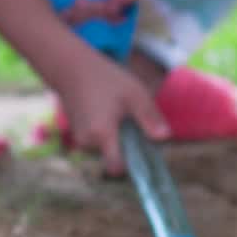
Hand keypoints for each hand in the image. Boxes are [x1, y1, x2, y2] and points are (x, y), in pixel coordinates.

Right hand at [56, 46, 169, 175]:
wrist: (72, 68)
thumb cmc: (106, 79)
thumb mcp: (134, 94)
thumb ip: (149, 118)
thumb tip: (165, 138)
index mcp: (101, 134)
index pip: (116, 168)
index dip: (132, 166)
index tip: (146, 156)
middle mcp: (87, 141)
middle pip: (115, 158)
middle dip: (129, 148)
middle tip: (136, 124)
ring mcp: (80, 139)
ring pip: (107, 149)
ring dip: (119, 139)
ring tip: (122, 115)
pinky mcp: (78, 134)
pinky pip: (98, 142)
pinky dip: (108, 134)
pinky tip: (110, 114)